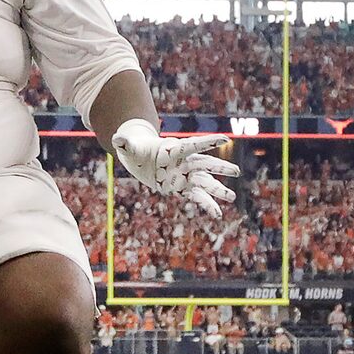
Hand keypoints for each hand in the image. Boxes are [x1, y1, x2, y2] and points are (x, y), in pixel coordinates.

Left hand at [112, 119, 236, 216]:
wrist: (141, 157)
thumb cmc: (136, 149)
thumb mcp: (128, 146)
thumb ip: (125, 142)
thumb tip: (117, 139)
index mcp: (174, 150)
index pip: (194, 145)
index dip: (208, 142)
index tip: (225, 139)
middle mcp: (184, 162)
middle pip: (205, 164)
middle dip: (220, 168)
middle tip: (236, 171)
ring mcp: (185, 175)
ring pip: (205, 182)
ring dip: (218, 190)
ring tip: (232, 197)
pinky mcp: (182, 187)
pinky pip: (197, 197)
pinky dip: (207, 205)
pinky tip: (217, 214)